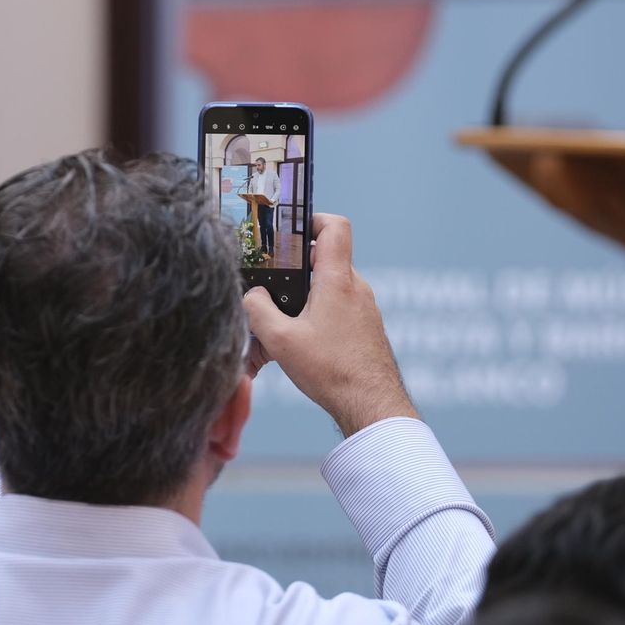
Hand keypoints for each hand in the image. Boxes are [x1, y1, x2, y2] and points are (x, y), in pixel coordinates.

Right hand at [243, 213, 416, 436]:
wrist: (372, 405)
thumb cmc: (332, 371)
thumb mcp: (281, 340)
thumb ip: (258, 310)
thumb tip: (251, 295)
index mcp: (337, 280)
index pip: (334, 226)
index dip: (311, 220)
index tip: (288, 233)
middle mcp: (355, 288)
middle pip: (323, 261)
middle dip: (293, 273)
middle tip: (269, 290)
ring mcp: (364, 308)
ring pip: (328, 290)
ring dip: (303, 302)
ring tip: (279, 330)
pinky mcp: (365, 328)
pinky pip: (337, 312)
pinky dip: (316, 321)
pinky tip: (299, 348)